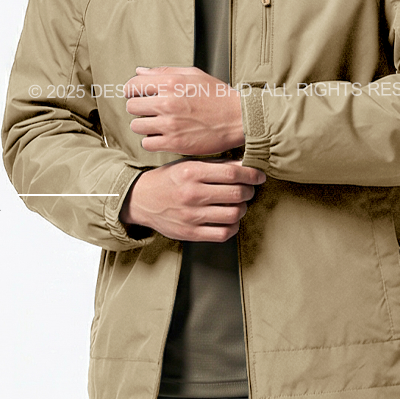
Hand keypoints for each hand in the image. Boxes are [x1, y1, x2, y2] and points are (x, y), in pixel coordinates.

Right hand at [119, 160, 265, 242]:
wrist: (140, 199)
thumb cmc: (168, 179)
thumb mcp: (188, 164)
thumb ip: (215, 165)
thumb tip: (245, 164)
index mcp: (191, 172)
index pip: (232, 173)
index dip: (251, 174)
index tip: (259, 176)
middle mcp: (191, 194)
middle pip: (236, 193)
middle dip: (249, 191)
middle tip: (249, 189)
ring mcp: (191, 215)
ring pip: (233, 214)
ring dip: (242, 208)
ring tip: (239, 204)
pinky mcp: (190, 233)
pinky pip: (223, 233)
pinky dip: (233, 226)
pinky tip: (230, 220)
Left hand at [125, 66, 244, 154]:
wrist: (239, 118)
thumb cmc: (218, 97)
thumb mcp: (194, 75)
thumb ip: (164, 72)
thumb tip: (140, 72)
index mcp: (172, 83)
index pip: (133, 86)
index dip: (132, 91)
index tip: (137, 95)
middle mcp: (168, 102)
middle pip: (132, 107)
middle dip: (139, 109)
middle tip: (151, 111)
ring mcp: (171, 124)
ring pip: (137, 126)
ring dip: (145, 126)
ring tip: (159, 124)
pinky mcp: (175, 143)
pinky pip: (147, 144)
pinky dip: (152, 141)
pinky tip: (164, 136)